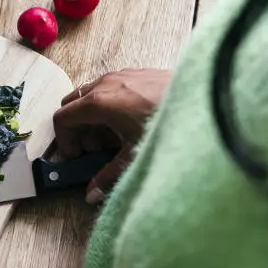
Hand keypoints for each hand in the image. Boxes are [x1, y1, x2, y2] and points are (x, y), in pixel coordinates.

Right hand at [54, 68, 171, 203]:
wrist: (204, 100)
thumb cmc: (168, 124)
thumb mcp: (134, 156)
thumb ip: (107, 176)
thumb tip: (92, 193)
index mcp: (98, 102)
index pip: (62, 118)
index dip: (65, 141)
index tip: (78, 157)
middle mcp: (106, 84)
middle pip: (72, 104)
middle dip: (78, 129)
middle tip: (95, 150)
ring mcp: (121, 75)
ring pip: (91, 95)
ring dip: (94, 118)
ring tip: (115, 139)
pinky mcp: (137, 73)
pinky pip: (110, 88)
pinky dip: (110, 106)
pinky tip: (131, 124)